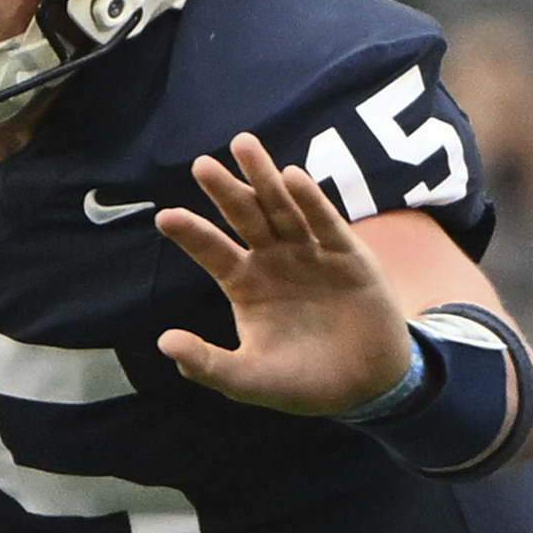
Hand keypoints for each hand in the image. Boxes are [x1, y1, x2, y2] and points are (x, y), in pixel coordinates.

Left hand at [157, 132, 413, 414]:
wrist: (367, 387)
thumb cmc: (306, 383)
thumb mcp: (251, 379)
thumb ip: (209, 364)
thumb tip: (164, 343)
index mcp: (247, 285)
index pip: (213, 252)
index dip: (192, 235)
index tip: (165, 217)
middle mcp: (275, 262)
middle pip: (245, 218)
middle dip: (225, 191)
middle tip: (200, 165)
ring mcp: (311, 254)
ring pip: (283, 209)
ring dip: (264, 178)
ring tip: (242, 145)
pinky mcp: (348, 255)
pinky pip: (325, 224)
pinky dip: (310, 201)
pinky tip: (292, 176)